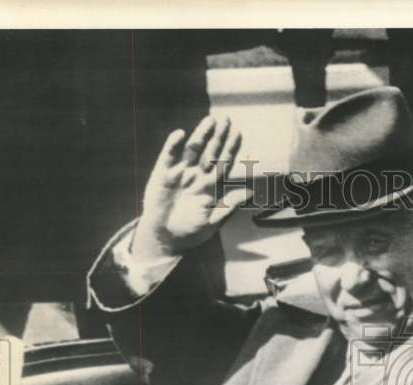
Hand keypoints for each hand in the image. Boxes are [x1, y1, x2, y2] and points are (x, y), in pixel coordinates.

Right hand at [131, 115, 252, 258]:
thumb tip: (249, 193)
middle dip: (218, 136)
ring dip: (200, 135)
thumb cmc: (190, 232)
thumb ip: (228, 207)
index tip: (238, 133)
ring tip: (209, 121)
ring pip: (192, 150)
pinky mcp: (163, 174)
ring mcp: (180, 173)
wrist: (164, 238)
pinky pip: (169, 156)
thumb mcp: (212, 222)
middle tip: (226, 119)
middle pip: (210, 152)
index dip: (230, 148)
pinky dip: (173, 145)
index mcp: (210, 187)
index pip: (223, 163)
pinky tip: (180, 134)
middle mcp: (197, 176)